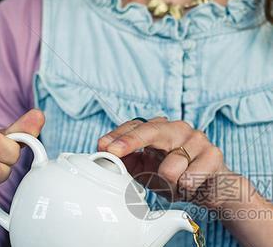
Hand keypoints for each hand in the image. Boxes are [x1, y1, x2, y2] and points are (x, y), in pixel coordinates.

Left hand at [98, 117, 230, 208]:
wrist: (213, 189)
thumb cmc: (175, 176)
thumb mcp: (146, 170)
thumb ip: (127, 162)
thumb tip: (106, 156)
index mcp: (159, 128)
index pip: (134, 126)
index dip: (117, 136)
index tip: (102, 146)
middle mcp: (177, 128)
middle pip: (151, 131)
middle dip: (130, 141)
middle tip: (113, 152)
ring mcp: (197, 138)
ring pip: (170, 167)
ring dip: (167, 185)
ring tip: (175, 185)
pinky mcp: (214, 154)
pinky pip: (189, 179)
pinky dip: (185, 190)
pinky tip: (191, 187)